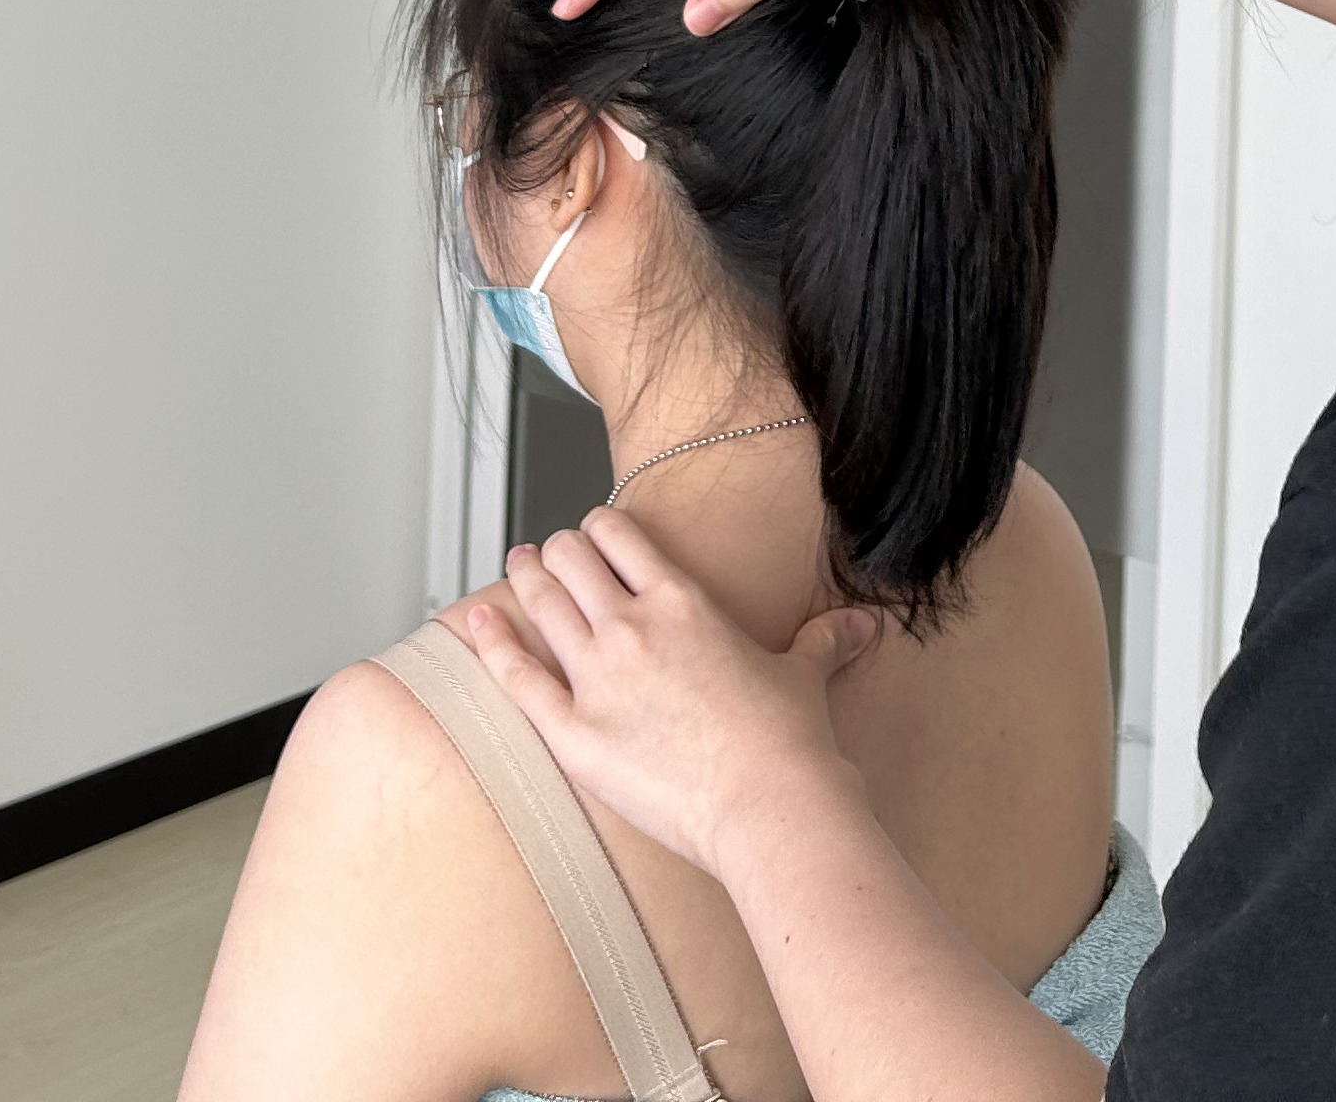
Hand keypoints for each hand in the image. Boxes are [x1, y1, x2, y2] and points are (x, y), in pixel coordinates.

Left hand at [451, 510, 884, 881]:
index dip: (602, 528)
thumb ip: (823, 641)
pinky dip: (491, 644)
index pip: (623, 538)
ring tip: (518, 566)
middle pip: (573, 562)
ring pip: (543, 605)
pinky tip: (472, 620)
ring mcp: (598, 678)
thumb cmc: (791, 744)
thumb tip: (863, 624)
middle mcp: (633, 627)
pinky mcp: (574, 733)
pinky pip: (518, 677)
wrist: (770, 808)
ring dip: (526, 578)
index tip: (596, 534)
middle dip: (559, 550)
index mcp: (684, 602)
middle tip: (551, 553)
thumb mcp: (805, 677)